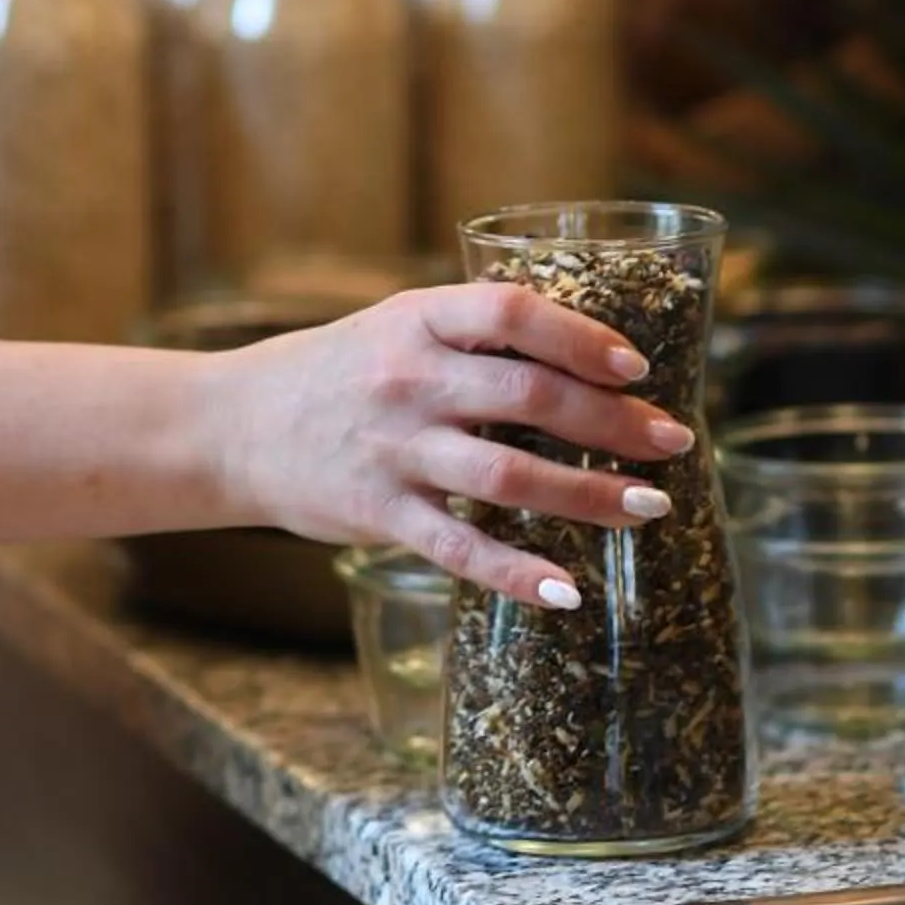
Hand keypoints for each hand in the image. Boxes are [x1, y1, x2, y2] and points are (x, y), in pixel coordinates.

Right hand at [217, 284, 693, 608]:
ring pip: (509, 475)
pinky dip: (518, 573)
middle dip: (614, 423)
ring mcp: (393, 450)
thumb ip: (473, 337)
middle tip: (674, 443)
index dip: (581, 336)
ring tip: (648, 508)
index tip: (636, 365)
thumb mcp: (395, 328)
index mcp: (417, 320)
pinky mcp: (379, 514)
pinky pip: (461, 548)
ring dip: (589, 495)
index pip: (511, 313)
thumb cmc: (334, 374)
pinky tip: (568, 591)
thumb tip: (587, 356)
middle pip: (529, 396)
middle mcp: (408, 381)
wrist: (231, 426)